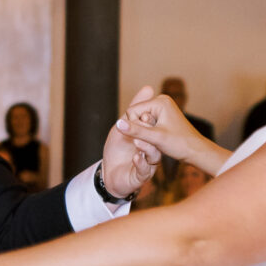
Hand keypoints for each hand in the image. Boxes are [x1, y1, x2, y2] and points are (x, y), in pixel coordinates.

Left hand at [98, 83, 162, 200]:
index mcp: (150, 137)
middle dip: (150, 133)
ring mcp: (148, 164)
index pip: (154, 127)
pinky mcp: (141, 177)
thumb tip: (149, 88)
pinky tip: (135, 157)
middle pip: (157, 141)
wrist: (108, 173)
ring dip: (146, 147)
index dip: (149, 121)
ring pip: (154, 156)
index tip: (144, 115)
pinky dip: (141, 163)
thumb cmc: (117, 149)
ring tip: (138, 142)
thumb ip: (134, 109)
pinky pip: (145, 171)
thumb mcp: (123, 126)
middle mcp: (152, 150)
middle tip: (143, 125)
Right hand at [117, 92, 222, 174]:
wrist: (196, 151)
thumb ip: (135, 130)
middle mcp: (161, 101)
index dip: (134, 127)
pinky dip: (149, 132)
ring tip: (157, 140)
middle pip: (136, 115)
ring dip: (145, 132)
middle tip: (153, 140)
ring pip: (141, 120)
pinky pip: (148, 123)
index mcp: (159, 101)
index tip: (146, 138)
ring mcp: (163, 108)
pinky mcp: (164, 116)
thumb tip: (118, 124)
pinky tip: (158, 140)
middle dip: (140, 129)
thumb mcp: (155, 138)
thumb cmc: (180, 144)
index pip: (132, 111)